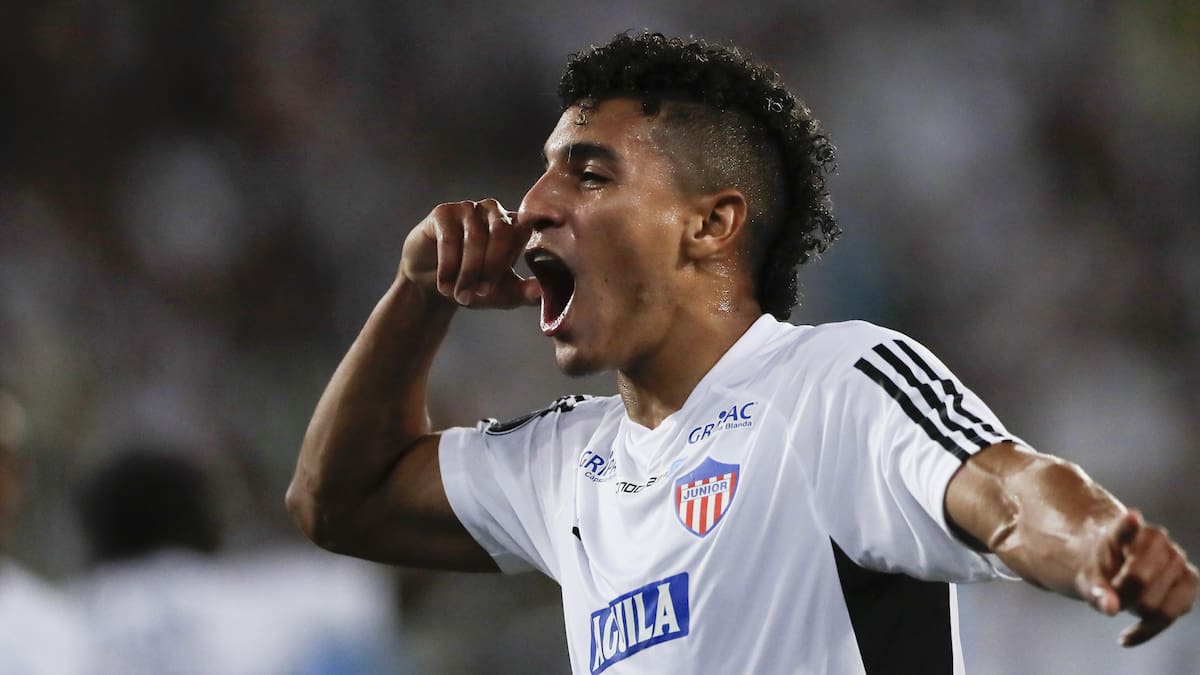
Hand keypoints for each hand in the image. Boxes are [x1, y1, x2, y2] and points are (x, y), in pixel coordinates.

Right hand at [400, 199, 540, 308]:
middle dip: (492, 267)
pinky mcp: (443, 212)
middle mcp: (494, 212)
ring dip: (468, 272)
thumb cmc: (473, 285)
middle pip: (502, 232)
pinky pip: (450, 238)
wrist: (432, 283)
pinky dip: (448, 265)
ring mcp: (468, 209)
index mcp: (515, 227)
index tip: (504, 283)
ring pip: (475, 238)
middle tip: (481, 294)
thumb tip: (541, 291)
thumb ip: (523, 292)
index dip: (515, 259)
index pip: (525, 234)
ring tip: (460, 295)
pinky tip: (445, 285)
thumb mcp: (501, 294)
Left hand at [1077, 510, 1197, 645]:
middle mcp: (1160, 542)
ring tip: (1124, 602)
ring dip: (1137, 612)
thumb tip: (1110, 608)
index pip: (1127, 529)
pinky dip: (1147, 629)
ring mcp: (1179, 561)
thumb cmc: (1101, 568)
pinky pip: (1173, 612)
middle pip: (1140, 580)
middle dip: (1122, 596)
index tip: (1131, 517)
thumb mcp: (1089, 576)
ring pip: (1159, 603)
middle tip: (1110, 595)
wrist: (1117, 566)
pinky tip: (1125, 638)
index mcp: (1130, 530)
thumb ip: (1096, 589)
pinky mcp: (1190, 583)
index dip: (1128, 525)